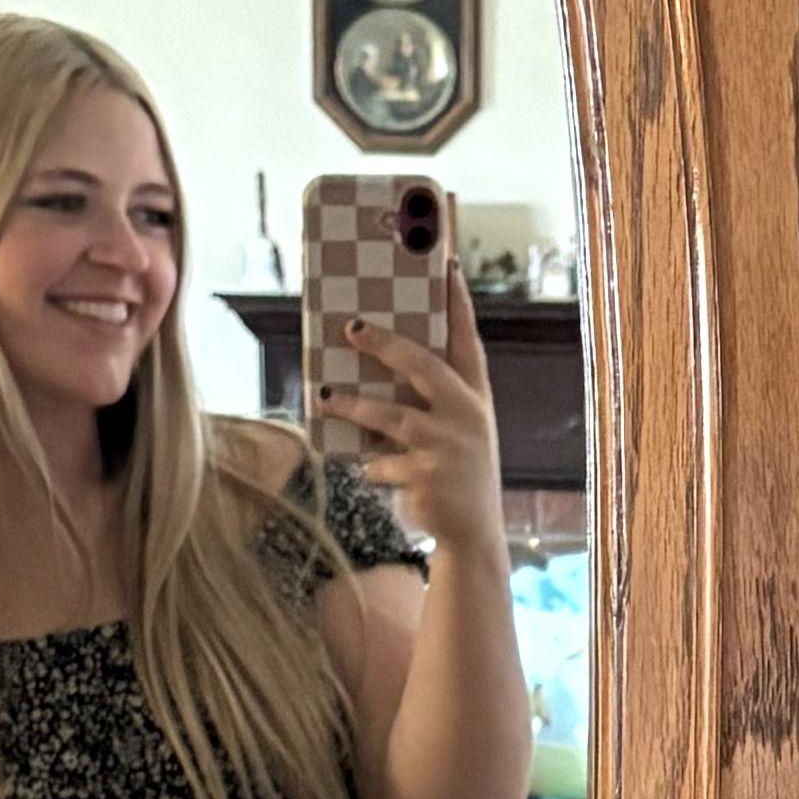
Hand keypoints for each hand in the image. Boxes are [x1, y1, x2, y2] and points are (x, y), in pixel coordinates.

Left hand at [311, 259, 505, 553]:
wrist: (472, 535)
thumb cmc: (457, 473)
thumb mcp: (458, 432)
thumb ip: (432, 402)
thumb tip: (375, 369)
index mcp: (475, 397)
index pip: (467, 340)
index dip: (457, 303)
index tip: (447, 263)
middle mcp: (465, 416)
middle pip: (421, 366)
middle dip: (385, 343)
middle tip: (352, 327)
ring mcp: (445, 447)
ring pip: (388, 416)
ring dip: (352, 405)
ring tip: (323, 397)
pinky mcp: (424, 477)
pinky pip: (380, 463)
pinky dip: (369, 466)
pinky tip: (366, 471)